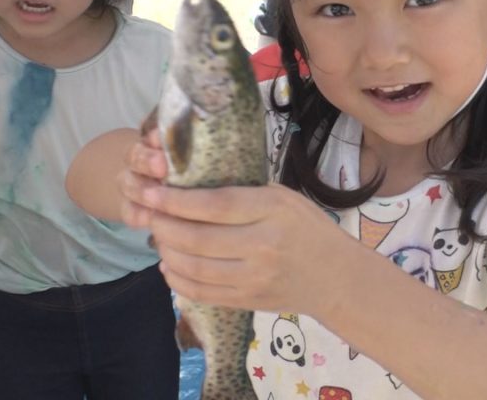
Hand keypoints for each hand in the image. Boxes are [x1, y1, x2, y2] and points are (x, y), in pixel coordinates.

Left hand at [119, 130, 350, 314]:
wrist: (337, 278)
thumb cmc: (310, 230)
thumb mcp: (285, 199)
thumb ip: (244, 194)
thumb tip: (192, 185)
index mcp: (272, 211)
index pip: (214, 205)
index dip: (175, 200)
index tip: (151, 192)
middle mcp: (262, 246)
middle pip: (197, 238)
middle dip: (163, 225)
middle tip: (149, 214)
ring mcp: (254, 278)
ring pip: (193, 268)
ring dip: (166, 252)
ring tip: (159, 238)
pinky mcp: (247, 301)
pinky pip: (201, 293)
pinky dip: (177, 279)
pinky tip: (169, 266)